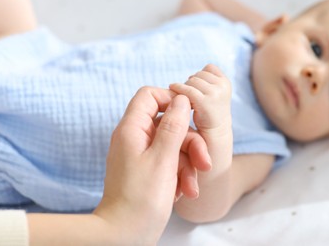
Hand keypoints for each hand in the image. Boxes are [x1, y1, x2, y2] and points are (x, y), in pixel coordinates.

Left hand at [27, 87, 210, 244]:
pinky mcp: (148, 170)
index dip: (171, 100)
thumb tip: (181, 99)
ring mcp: (141, 155)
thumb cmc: (141, 199)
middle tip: (204, 163)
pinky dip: (180, 175)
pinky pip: (169, 162)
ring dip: (188, 165)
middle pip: (169, 124)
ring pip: (173, 146)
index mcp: (132, 129)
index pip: (149, 96)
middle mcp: (135, 138)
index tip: (191, 114)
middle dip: (190, 144)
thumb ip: (173, 126)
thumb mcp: (163, 159)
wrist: (125, 235)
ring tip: (192, 188)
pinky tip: (184, 193)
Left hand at [170, 64, 231, 136]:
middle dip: (192, 84)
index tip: (197, 90)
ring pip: (192, 81)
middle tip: (190, 98)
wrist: (214, 138)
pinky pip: (187, 90)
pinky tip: (173, 92)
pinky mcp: (205, 102)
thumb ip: (207, 83)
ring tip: (186, 101)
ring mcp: (215, 93)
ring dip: (185, 88)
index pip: (210, 67)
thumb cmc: (209, 116)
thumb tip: (192, 76)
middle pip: (199, 75)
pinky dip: (178, 89)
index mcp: (226, 83)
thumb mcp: (214, 95)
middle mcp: (223, 86)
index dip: (201, 77)